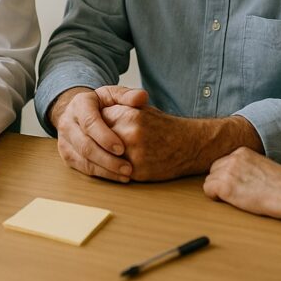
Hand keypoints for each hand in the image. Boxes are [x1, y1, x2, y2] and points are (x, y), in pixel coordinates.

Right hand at [48, 86, 145, 181]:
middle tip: (128, 167)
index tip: (122, 148)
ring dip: (105, 170)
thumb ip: (127, 95)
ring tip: (126, 175)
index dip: (105, 137)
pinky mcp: (66, 154)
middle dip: (107, 159)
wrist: (79, 113)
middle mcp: (67, 122)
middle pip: (85, 145)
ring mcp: (64, 140)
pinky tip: (118, 177)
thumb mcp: (113, 95)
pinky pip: (82, 168)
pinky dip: (101, 174)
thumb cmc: (101, 104)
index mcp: (79, 104)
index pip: (89, 122)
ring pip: (83, 160)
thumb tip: (142, 97)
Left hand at [101, 94, 262, 181]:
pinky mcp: (138, 172)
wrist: (189, 145)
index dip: (94, 125)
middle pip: (97, 140)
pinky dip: (114, 169)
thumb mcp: (139, 109)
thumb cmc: (162, 126)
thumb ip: (116, 110)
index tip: (92, 128)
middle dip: (95, 142)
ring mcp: (134, 153)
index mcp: (129, 114)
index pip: (96, 120)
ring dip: (102, 157)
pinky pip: (116, 172)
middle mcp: (130, 133)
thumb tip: (92, 116)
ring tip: (106, 154)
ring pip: (104, 157)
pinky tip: (119, 165)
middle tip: (95, 143)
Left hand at [203, 147, 280, 222]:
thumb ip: (247, 167)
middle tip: (236, 193)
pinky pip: (208, 190)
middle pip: (214, 170)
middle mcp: (233, 158)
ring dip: (219, 190)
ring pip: (210, 180)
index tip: (238, 184)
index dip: (228, 175)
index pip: (223, 162)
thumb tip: (236, 177)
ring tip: (237, 197)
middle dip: (221, 181)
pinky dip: (215, 197)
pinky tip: (230, 200)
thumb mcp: (262, 167)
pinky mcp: (225, 186)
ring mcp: (228, 171)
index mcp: (242, 152)